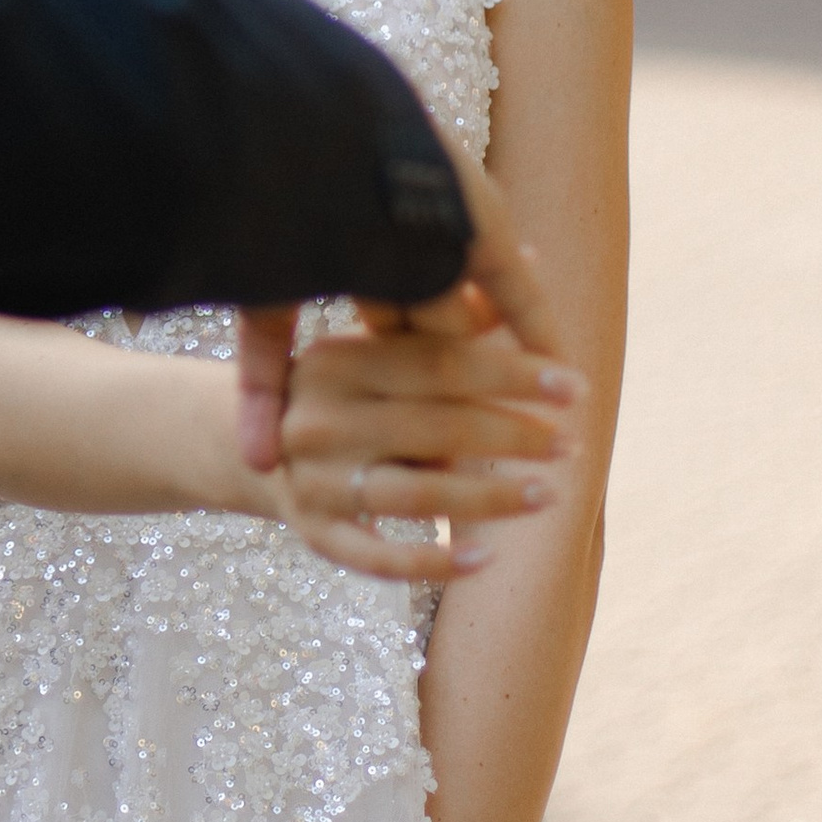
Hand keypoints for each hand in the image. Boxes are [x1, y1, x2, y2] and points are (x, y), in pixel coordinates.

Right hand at [266, 302, 583, 579]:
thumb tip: (529, 260)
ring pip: (417, 493)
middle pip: (437, 428)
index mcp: (339, 362)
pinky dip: (432, 561)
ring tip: (548, 494)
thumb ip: (451, 322)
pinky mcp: (315, 534)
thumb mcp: (378, 347)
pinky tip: (484, 559)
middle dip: (514, 435)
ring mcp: (315, 481)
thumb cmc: (342, 389)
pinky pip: (378, 558)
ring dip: (491, 497)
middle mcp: (321, 420)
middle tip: (571, 443)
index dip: (511, 374)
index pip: (440, 364)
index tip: (571, 384)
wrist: (249, 446)